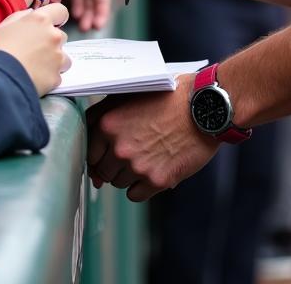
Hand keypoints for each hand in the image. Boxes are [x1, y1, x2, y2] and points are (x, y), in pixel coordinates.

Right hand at [0, 4, 70, 95]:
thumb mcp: (2, 26)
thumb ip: (20, 17)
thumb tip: (30, 14)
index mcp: (40, 20)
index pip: (60, 11)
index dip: (56, 17)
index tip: (49, 25)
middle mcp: (53, 36)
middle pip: (61, 36)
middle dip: (52, 42)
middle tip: (35, 50)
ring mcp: (57, 57)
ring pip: (64, 57)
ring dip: (54, 60)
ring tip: (36, 66)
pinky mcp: (56, 77)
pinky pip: (57, 76)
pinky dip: (48, 77)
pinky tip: (35, 78)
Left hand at [86, 79, 217, 201]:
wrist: (202, 107)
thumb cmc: (167, 98)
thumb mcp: (127, 96)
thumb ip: (101, 117)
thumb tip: (89, 146)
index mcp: (108, 124)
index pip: (88, 152)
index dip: (98, 154)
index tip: (106, 153)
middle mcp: (119, 148)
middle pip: (102, 171)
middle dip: (113, 164)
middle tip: (131, 151)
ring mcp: (138, 166)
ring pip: (118, 183)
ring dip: (128, 174)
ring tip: (145, 155)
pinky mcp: (157, 180)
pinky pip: (135, 195)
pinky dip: (141, 186)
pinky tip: (152, 167)